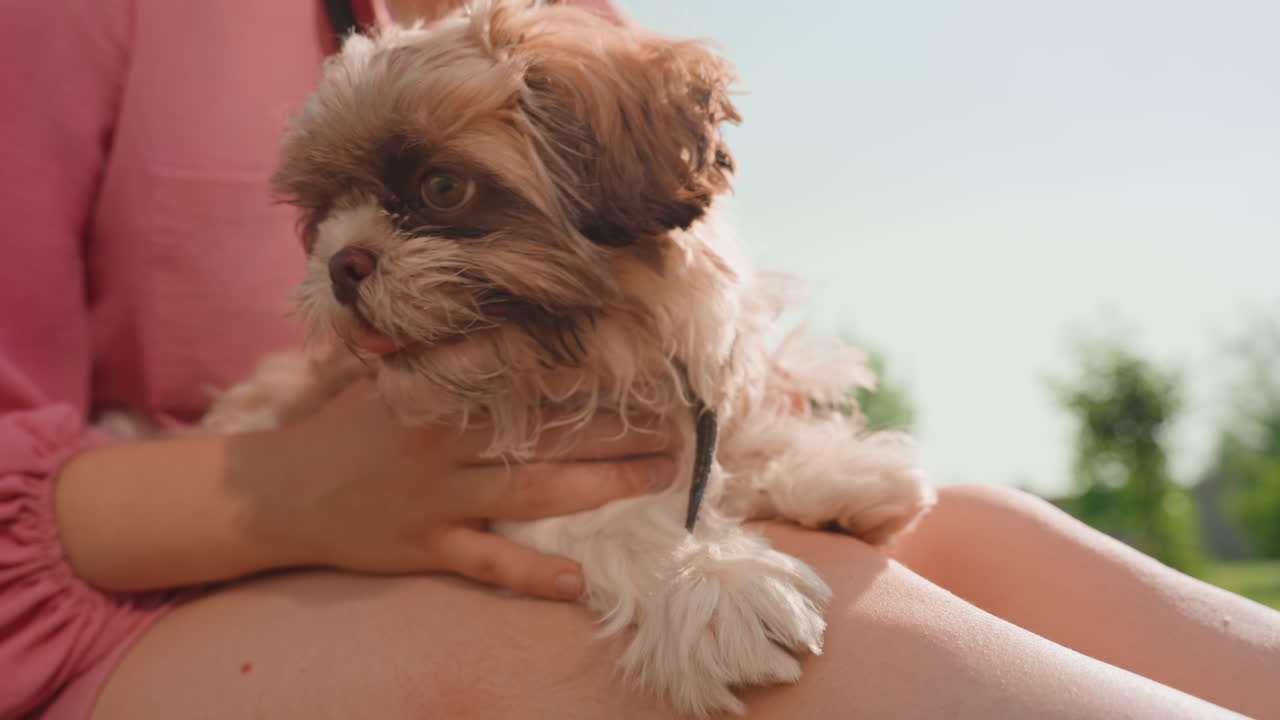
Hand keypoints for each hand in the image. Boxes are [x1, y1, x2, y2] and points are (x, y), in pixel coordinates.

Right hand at [243, 379, 677, 599]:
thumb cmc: (344, 426)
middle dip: (619, 430)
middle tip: (678, 429)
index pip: (529, 379)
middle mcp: (445, 443)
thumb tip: (500, 306)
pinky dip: (531, 576)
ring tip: (658, 478)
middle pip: (548, 434)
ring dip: (601, 486)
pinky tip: (578, 582)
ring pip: (533, 493)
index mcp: (440, 392)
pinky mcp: (426, 548)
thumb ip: (441, 347)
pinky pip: (486, 563)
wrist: (278, 493)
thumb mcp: (386, 372)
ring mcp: (438, 499)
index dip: (591, 376)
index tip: (645, 371)